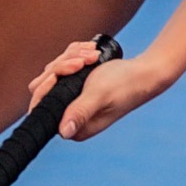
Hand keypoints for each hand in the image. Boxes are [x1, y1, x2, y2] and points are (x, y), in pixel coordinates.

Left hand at [26, 40, 172, 141]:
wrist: (144, 72)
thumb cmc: (125, 85)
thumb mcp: (100, 95)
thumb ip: (80, 111)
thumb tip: (63, 132)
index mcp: (74, 126)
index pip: (42, 107)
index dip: (46, 86)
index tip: (62, 71)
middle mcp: (70, 116)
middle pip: (45, 86)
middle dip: (62, 66)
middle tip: (84, 60)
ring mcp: (73, 100)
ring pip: (54, 72)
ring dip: (71, 58)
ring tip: (93, 54)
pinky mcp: (77, 86)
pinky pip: (64, 66)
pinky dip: (75, 55)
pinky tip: (92, 52)